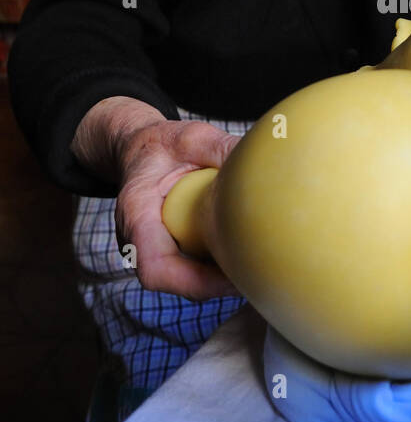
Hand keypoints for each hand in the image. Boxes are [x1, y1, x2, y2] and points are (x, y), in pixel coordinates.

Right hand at [115, 117, 243, 299]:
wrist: (137, 148)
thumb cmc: (162, 144)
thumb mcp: (191, 136)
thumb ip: (222, 148)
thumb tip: (264, 162)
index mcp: (137, 212)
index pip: (156, 267)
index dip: (195, 282)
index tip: (234, 276)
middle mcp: (136, 239)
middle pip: (174, 281)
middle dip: (216, 285)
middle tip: (260, 272)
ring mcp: (148, 249)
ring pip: (183, 281)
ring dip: (218, 280)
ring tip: (257, 265)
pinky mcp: (165, 250)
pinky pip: (188, 270)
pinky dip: (214, 269)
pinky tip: (242, 254)